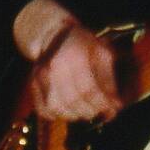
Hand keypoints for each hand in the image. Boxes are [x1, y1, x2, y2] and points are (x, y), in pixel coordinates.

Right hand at [12, 0, 121, 121]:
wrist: (54, 35)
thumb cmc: (82, 43)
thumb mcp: (101, 53)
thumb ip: (108, 79)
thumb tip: (115, 105)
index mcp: (74, 56)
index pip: (88, 89)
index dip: (102, 104)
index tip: (112, 110)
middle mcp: (54, 68)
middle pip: (73, 102)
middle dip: (91, 112)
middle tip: (101, 112)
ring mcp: (40, 77)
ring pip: (58, 109)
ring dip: (75, 115)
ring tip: (86, 109)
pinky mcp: (33, 85)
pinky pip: (44, 110)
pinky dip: (58, 115)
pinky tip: (69, 109)